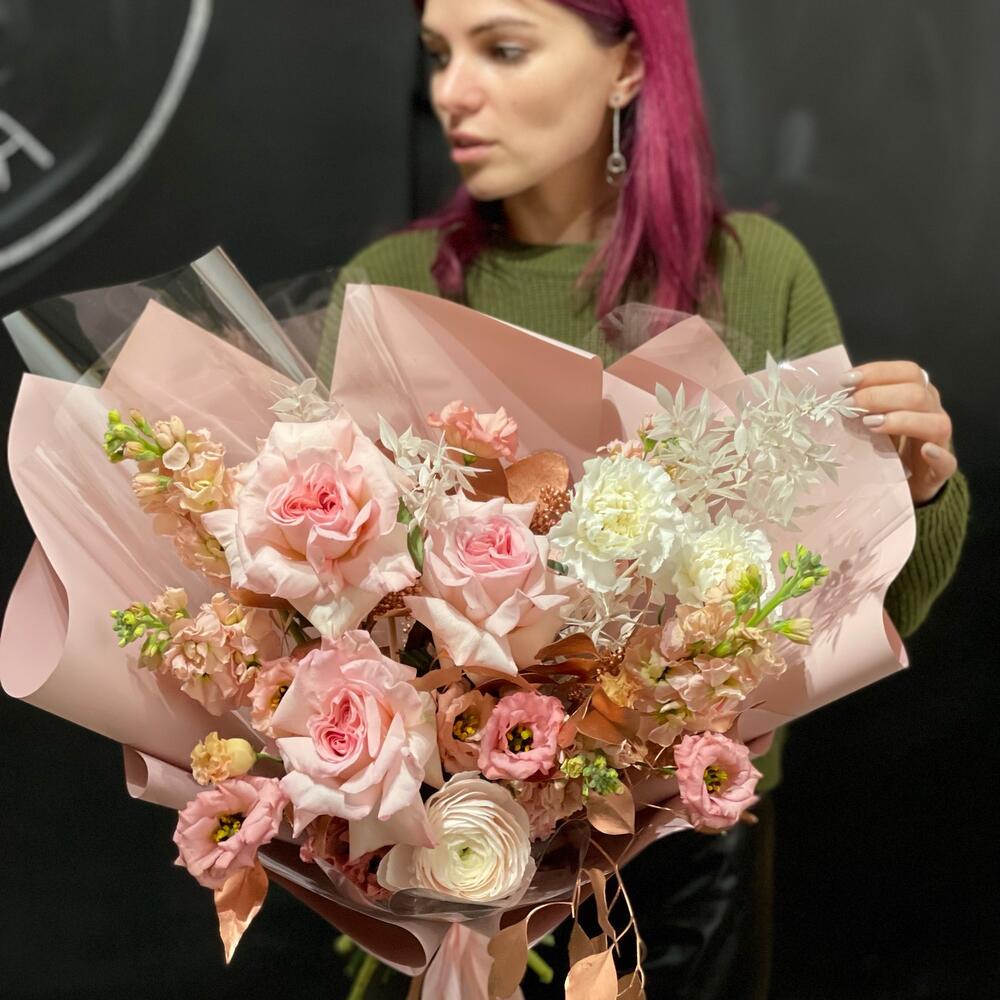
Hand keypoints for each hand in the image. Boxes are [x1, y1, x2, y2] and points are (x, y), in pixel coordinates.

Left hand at [842, 361, 956, 504]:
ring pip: (935, 422)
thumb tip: (833, 393)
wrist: (898, 483)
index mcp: (917, 395)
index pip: (907, 372)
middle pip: (917, 393)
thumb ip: (859, 406)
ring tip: (870, 425)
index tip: (845, 380)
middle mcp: (932, 412)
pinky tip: (924, 451)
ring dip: (902, 420)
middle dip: (879, 396)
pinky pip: (947, 461)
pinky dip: (937, 455)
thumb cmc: (882, 446)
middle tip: (849, 406)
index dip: (877, 372)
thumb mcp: (869, 421)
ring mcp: (940, 441)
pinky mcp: (940, 470)